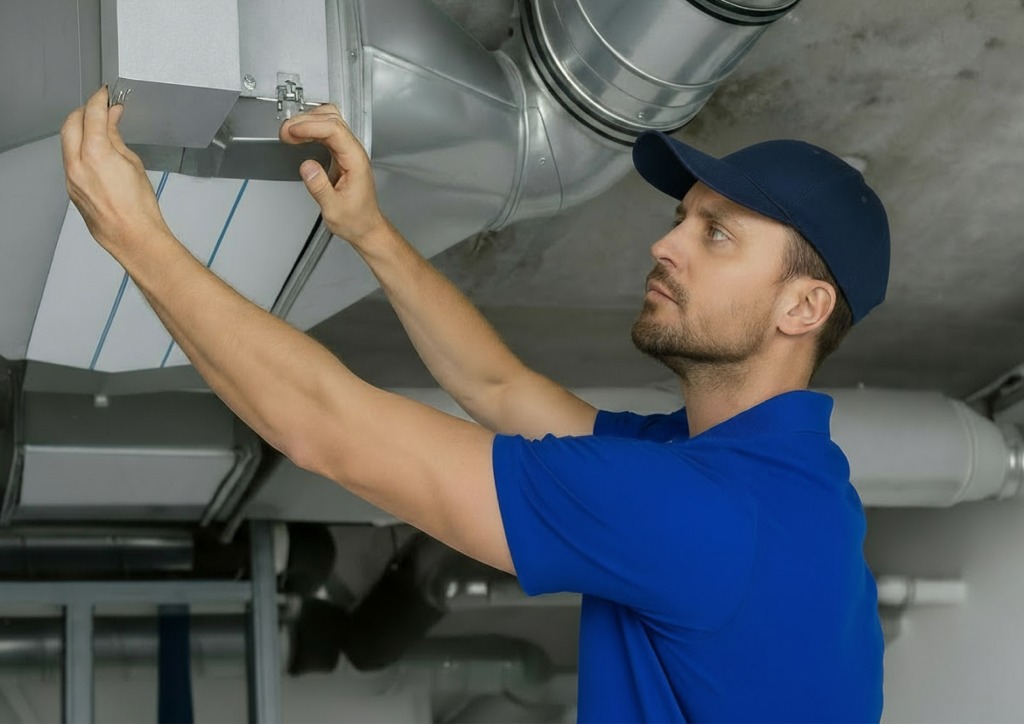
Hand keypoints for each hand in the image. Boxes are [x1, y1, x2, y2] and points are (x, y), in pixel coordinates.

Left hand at [61, 87, 169, 253]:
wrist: (133, 235)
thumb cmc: (138, 208)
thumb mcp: (133, 164)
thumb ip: (116, 138)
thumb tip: (111, 121)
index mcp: (95, 154)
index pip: (92, 115)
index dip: (99, 100)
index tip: (104, 95)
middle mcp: (77, 164)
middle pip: (71, 124)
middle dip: (83, 111)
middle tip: (99, 108)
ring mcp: (70, 177)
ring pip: (67, 141)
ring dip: (80, 129)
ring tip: (99, 128)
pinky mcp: (71, 188)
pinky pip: (70, 159)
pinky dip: (79, 148)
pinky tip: (95, 150)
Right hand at [279, 104, 387, 245]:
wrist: (365, 226)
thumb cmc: (356, 219)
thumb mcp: (334, 209)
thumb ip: (319, 187)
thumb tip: (307, 166)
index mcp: (356, 161)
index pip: (335, 130)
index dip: (311, 126)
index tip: (292, 131)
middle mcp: (354, 152)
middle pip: (332, 119)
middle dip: (305, 121)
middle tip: (285, 132)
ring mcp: (348, 151)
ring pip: (330, 121)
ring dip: (308, 122)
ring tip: (289, 132)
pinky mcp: (341, 155)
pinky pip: (327, 132)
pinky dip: (310, 130)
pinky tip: (299, 136)